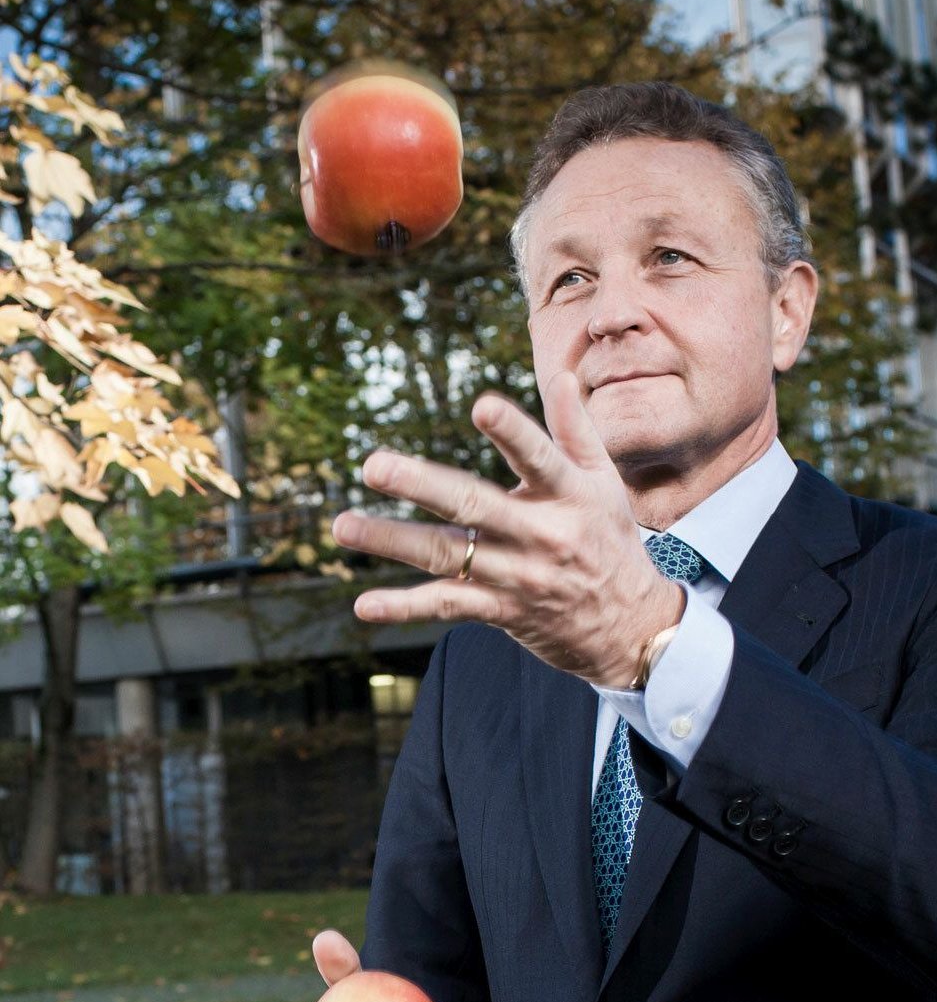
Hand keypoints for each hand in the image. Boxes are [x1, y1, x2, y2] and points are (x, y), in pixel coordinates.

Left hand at [332, 371, 683, 686]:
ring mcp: (518, 576)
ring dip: (391, 541)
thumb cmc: (611, 541)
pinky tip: (365, 605)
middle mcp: (542, 534)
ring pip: (447, 556)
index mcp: (569, 494)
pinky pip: (447, 606)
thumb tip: (563, 374)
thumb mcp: (605, 483)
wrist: (631, 628)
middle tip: (373, 465)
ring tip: (343, 526)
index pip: (540, 457)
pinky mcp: (501, 610)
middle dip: (421, 485)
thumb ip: (577, 430)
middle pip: (473, 506)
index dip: (513, 432)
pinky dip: (405, 608)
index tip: (482, 405)